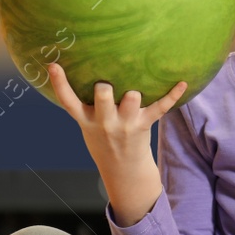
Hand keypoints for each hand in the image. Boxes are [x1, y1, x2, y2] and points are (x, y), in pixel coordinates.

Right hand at [45, 62, 185, 171]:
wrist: (122, 170)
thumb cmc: (103, 140)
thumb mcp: (87, 125)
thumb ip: (85, 104)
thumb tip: (79, 70)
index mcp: (86, 120)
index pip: (68, 101)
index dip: (59, 83)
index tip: (53, 64)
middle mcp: (105, 122)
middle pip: (103, 94)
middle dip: (105, 84)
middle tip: (106, 83)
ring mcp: (125, 124)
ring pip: (132, 97)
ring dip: (134, 91)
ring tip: (133, 90)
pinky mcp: (144, 125)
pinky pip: (160, 107)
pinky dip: (172, 94)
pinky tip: (182, 82)